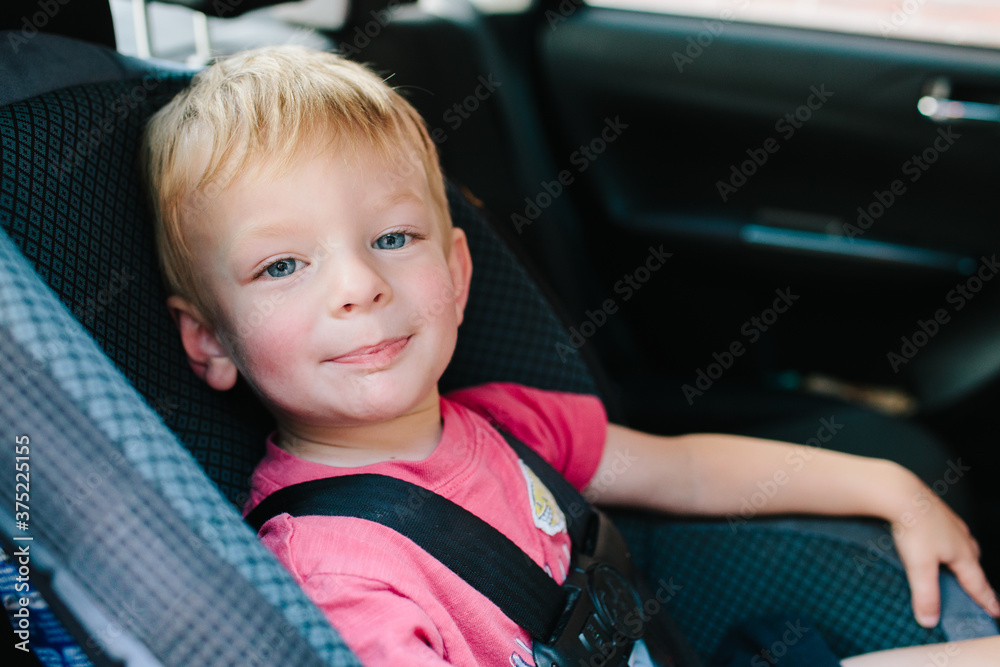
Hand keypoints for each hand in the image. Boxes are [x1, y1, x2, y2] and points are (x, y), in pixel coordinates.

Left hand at [888, 479, 999, 626]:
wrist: (900, 492)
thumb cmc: (913, 528)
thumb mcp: (919, 567)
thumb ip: (926, 596)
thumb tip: (929, 621)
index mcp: (963, 554)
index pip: (978, 584)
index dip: (987, 600)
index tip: (996, 612)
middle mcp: (961, 537)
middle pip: (973, 562)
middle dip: (975, 577)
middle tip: (977, 589)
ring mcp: (949, 521)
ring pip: (962, 543)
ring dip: (962, 557)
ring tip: (957, 565)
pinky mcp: (935, 510)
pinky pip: (946, 530)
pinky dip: (946, 540)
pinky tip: (937, 538)